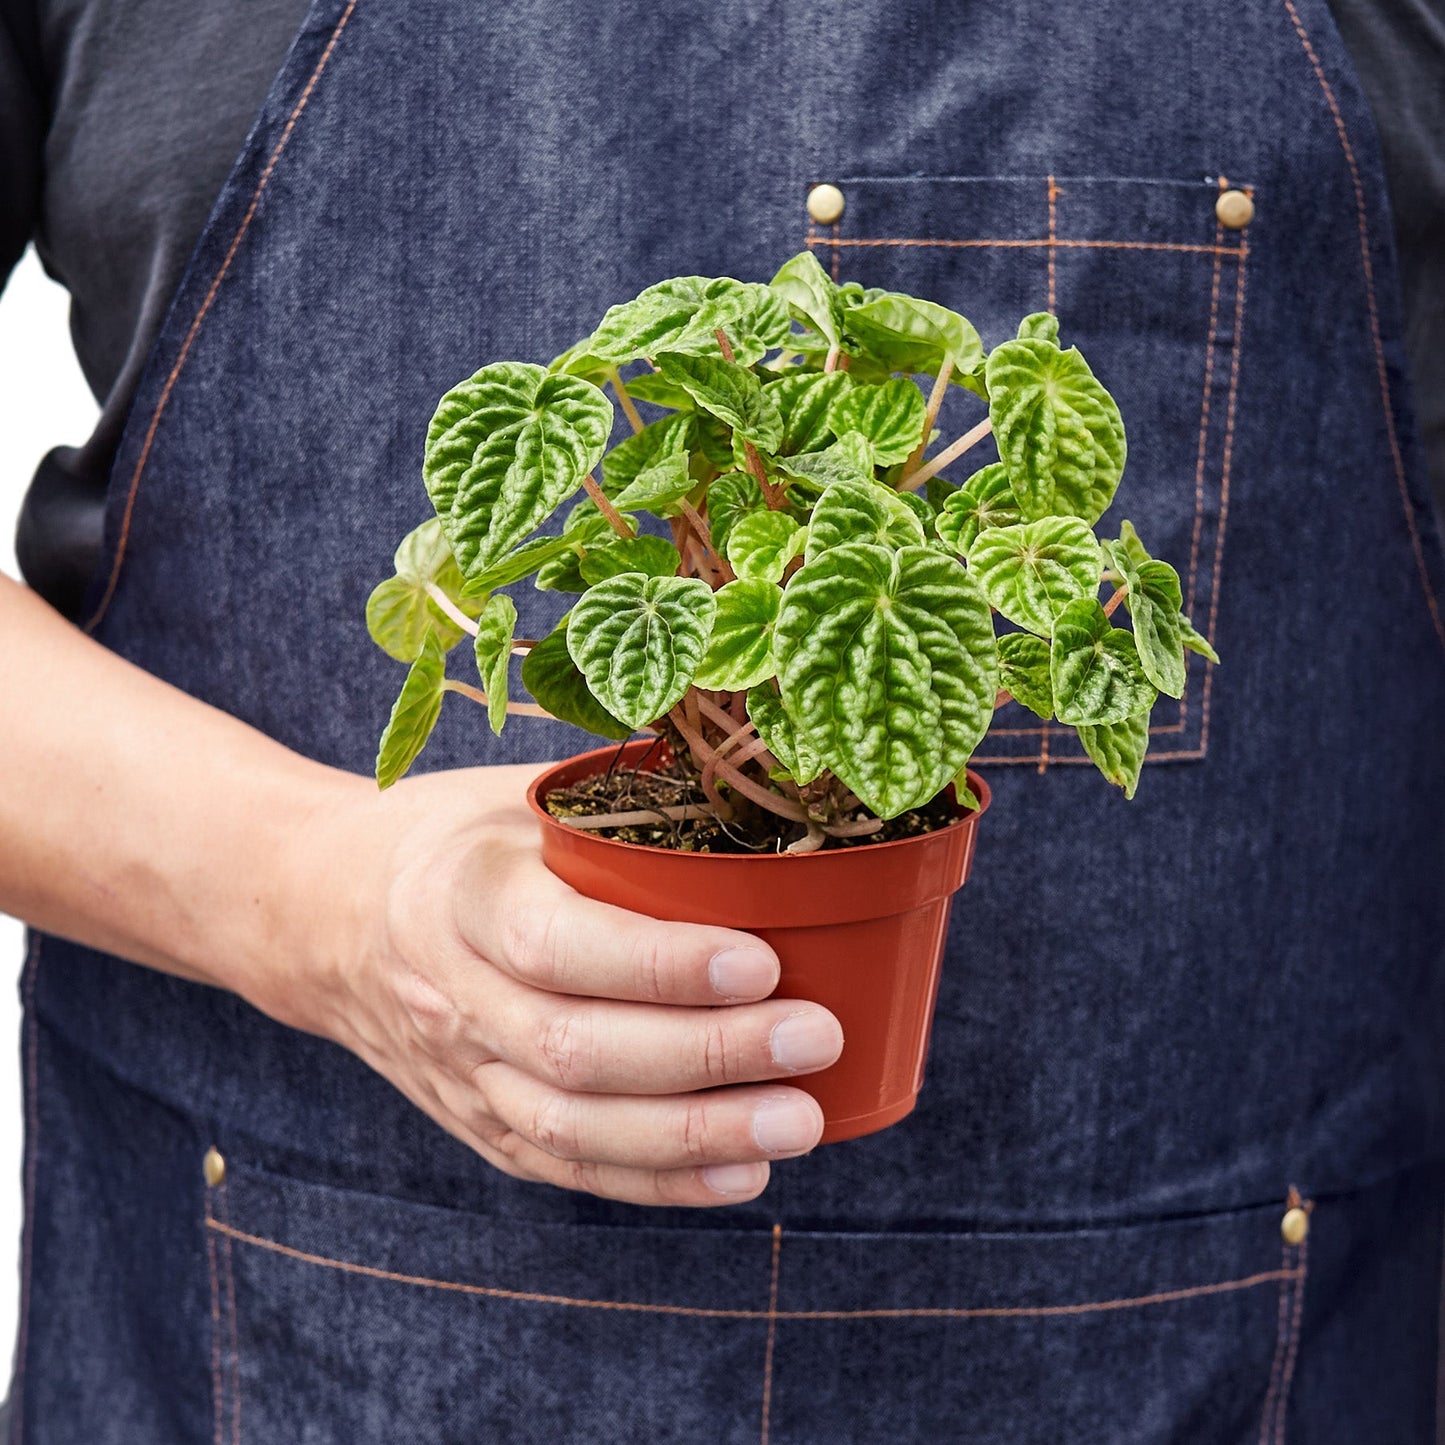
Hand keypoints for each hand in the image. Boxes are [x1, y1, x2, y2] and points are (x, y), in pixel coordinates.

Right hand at [291, 762, 843, 1207]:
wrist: (329, 913)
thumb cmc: (456, 836)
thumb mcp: (518, 795)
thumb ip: (615, 807)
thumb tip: (763, 796)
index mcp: (462, 893)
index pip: (557, 944)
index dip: (661, 964)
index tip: (763, 960)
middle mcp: (453, 994)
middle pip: (577, 1049)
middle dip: (709, 1054)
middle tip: (815, 1037)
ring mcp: (460, 1071)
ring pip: (573, 1126)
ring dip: (696, 1135)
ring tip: (800, 1121)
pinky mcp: (476, 1121)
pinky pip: (566, 1168)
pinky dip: (658, 1181)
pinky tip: (742, 1172)